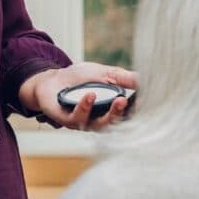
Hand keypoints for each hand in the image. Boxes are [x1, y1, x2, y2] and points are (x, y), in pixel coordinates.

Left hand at [21, 63, 137, 130]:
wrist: (51, 78)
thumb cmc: (78, 78)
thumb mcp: (103, 73)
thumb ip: (122, 77)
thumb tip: (144, 79)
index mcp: (109, 110)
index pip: (127, 115)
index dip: (136, 110)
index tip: (148, 102)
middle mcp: (99, 120)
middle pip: (116, 123)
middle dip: (125, 114)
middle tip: (132, 103)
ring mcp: (84, 122)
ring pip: (100, 125)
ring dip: (111, 114)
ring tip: (119, 100)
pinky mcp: (67, 120)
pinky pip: (79, 119)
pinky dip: (86, 107)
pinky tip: (91, 96)